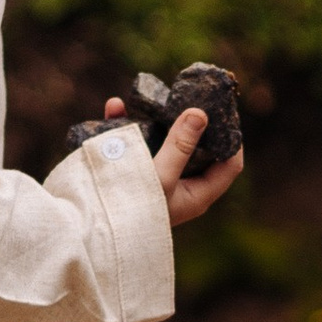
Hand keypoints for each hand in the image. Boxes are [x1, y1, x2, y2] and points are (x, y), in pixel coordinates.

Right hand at [105, 96, 244, 228]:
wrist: (89, 227)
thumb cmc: (131, 211)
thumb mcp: (160, 176)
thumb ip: (180, 146)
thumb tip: (200, 114)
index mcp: (197, 194)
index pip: (229, 164)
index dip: (232, 138)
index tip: (225, 111)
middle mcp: (180, 186)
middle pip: (199, 149)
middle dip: (195, 123)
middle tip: (194, 95)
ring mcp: (156, 178)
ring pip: (164, 142)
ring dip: (157, 120)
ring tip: (156, 98)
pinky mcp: (131, 173)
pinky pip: (133, 145)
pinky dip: (125, 127)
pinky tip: (115, 107)